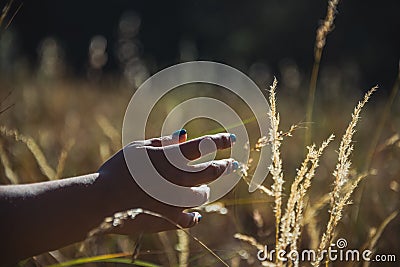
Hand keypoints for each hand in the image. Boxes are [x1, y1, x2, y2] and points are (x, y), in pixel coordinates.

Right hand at [97, 129, 237, 233]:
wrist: (102, 200)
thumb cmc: (118, 169)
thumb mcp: (138, 149)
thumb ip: (163, 143)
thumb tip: (184, 135)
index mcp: (171, 157)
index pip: (203, 145)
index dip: (219, 141)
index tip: (232, 138)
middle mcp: (178, 177)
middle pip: (210, 172)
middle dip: (224, 167)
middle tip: (232, 165)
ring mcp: (176, 199)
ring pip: (203, 195)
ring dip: (206, 190)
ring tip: (206, 189)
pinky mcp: (169, 217)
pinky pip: (190, 219)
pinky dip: (194, 216)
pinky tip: (196, 215)